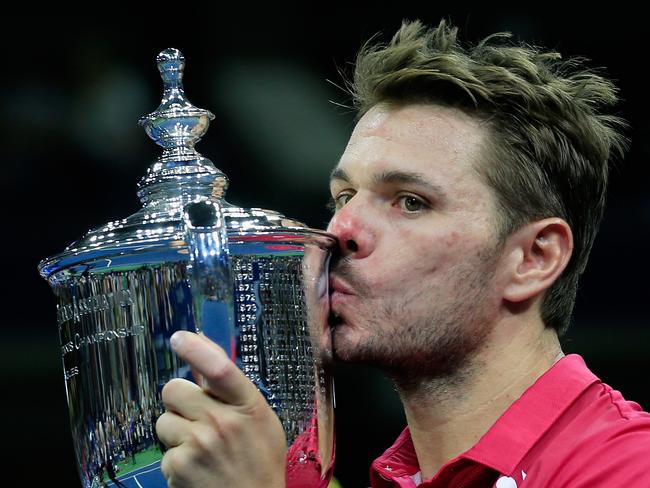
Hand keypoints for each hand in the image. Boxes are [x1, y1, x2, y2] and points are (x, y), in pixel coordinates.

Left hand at [156, 331, 286, 486]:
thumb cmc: (260, 458)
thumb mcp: (259, 416)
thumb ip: (232, 386)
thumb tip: (205, 348)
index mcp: (247, 405)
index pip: (219, 367)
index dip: (196, 348)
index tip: (179, 338)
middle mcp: (222, 422)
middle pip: (174, 389)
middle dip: (179, 399)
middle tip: (195, 414)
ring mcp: (198, 445)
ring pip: (164, 421)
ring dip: (177, 431)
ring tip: (200, 446)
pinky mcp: (179, 468)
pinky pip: (164, 452)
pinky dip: (177, 459)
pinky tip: (197, 467)